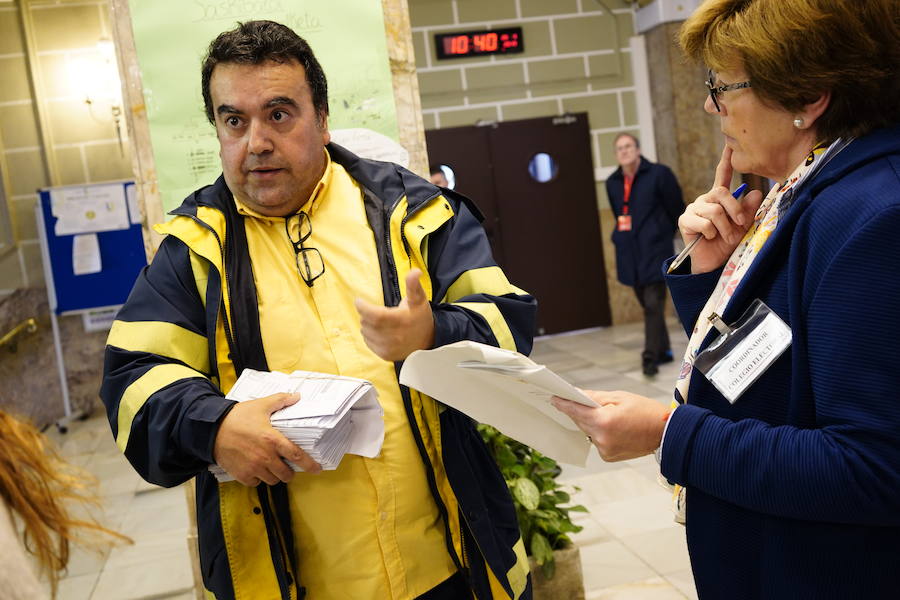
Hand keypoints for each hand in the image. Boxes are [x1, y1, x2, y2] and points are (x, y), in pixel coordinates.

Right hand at [213, 392, 321, 485]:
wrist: (211, 429)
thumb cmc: (237, 417)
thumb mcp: (261, 405)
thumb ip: (280, 401)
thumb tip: (296, 397)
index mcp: (272, 440)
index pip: (296, 456)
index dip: (309, 464)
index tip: (316, 469)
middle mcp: (265, 457)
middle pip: (286, 474)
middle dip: (288, 472)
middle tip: (285, 465)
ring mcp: (253, 468)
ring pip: (272, 480)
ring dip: (274, 475)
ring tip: (270, 466)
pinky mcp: (242, 475)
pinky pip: (256, 483)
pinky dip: (258, 478)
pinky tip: (255, 468)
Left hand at [355, 269, 434, 360]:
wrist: (428, 339)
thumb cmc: (420, 317)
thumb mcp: (419, 299)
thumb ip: (413, 285)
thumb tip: (415, 271)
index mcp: (401, 321)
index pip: (375, 315)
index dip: (363, 307)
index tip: (359, 301)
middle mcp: (395, 336)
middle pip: (368, 323)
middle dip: (366, 314)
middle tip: (373, 310)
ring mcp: (389, 347)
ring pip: (366, 332)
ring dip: (367, 324)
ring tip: (378, 320)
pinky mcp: (386, 355)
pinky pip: (368, 342)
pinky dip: (369, 335)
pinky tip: (378, 331)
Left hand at [551, 390, 669, 461]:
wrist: (666, 433)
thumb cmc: (646, 411)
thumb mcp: (620, 397)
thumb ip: (595, 398)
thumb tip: (577, 395)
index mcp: (603, 421)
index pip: (576, 411)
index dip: (564, 404)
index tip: (554, 399)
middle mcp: (601, 439)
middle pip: (581, 422)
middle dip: (581, 412)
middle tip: (583, 402)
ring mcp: (604, 450)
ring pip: (589, 432)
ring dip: (592, 423)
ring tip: (608, 416)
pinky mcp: (608, 456)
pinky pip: (597, 441)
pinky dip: (600, 433)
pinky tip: (614, 428)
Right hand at [677, 146, 763, 272]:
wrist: (712, 263)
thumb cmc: (726, 244)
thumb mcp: (742, 226)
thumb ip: (748, 210)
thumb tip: (755, 193)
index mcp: (718, 198)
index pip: (722, 175)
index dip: (725, 160)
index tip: (729, 145)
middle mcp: (704, 200)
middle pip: (721, 193)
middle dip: (735, 210)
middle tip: (740, 225)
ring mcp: (693, 209)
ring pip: (714, 210)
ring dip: (725, 228)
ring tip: (725, 238)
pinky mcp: (685, 220)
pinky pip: (704, 223)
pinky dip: (711, 233)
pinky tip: (708, 238)